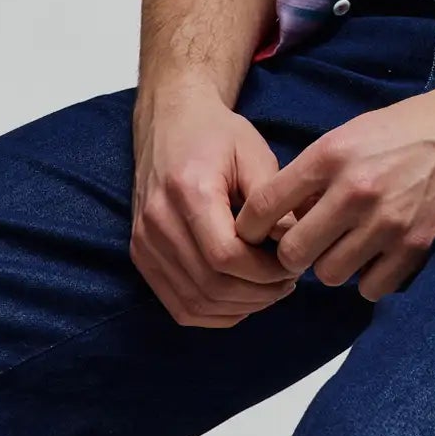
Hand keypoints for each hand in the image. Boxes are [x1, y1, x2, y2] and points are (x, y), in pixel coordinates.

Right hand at [130, 76, 301, 327]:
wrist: (171, 122)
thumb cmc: (218, 134)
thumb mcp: (254, 154)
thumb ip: (273, 202)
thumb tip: (293, 246)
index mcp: (187, 191)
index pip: (225, 256)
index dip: (264, 271)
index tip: (292, 263)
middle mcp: (157, 221)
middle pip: (210, 285)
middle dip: (258, 293)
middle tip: (288, 281)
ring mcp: (144, 242)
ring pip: (195, 302)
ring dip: (239, 307)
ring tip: (270, 289)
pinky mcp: (141, 255)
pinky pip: (178, 305)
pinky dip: (214, 313)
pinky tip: (242, 298)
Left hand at [231, 82, 434, 302]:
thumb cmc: (409, 128)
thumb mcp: (353, 133)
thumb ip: (316, 173)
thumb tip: (280, 216)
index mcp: (332, 154)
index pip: (265, 205)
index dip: (251, 227)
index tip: (254, 236)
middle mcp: (355, 189)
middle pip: (293, 253)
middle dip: (294, 255)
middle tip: (307, 247)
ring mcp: (387, 222)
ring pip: (330, 275)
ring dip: (335, 266)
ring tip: (351, 246)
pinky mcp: (417, 246)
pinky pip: (371, 288)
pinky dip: (372, 279)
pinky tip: (381, 256)